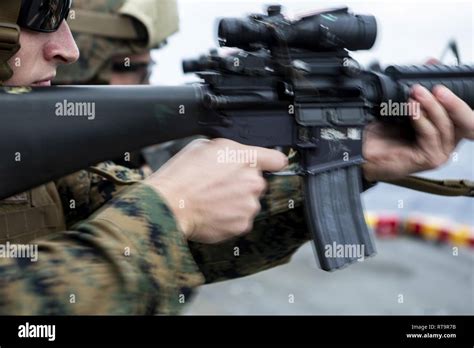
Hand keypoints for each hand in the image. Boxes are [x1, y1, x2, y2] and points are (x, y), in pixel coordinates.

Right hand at [144, 139, 287, 243]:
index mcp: (245, 158)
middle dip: (241, 183)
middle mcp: (253, 182)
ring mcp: (249, 205)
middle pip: (256, 182)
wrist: (170, 206)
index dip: (271, 162)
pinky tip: (211, 212)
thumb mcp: (203, 147)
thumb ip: (227, 151)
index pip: (276, 159)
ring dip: (234, 202)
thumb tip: (232, 156)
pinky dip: (228, 218)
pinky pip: (239, 219)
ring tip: (211, 200)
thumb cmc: (181, 176)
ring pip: (247, 202)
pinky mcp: (242, 225)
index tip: (271, 165)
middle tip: (218, 186)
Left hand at [363, 85, 473, 181]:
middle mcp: (444, 140)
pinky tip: (412, 109)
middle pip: (462, 120)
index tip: (439, 77)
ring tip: (416, 94)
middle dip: (451, 100)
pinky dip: (422, 120)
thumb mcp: (403, 104)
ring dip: (432, 107)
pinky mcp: (429, 159)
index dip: (455, 94)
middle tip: (435, 87)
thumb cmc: (380, 131)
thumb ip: (419, 87)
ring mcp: (438, 151)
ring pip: (445, 126)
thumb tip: (431, 62)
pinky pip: (431, 135)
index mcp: (442, 127)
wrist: (361, 149)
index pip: (460, 111)